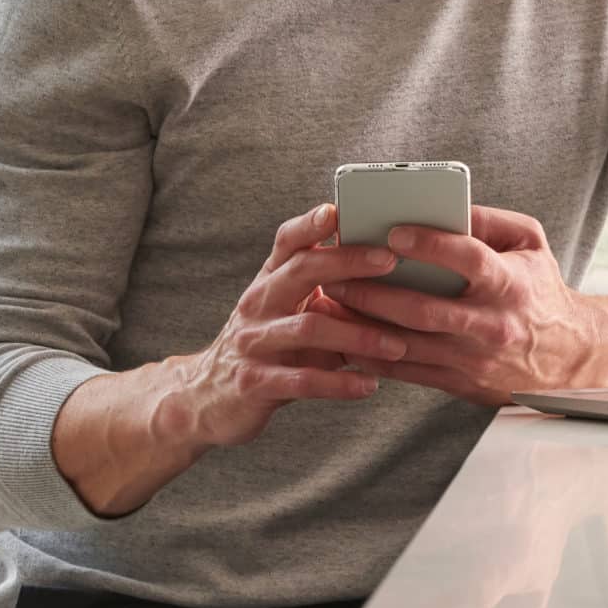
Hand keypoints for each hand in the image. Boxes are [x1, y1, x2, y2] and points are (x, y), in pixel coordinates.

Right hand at [166, 201, 411, 449]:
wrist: (208, 396)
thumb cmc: (268, 348)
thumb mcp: (289, 313)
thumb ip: (328, 293)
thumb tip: (395, 275)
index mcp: (269, 282)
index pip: (286, 242)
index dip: (310, 224)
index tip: (338, 211)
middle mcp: (258, 304)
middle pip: (300, 271)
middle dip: (348, 262)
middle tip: (390, 261)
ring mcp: (253, 342)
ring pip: (308, 328)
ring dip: (357, 335)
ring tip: (398, 344)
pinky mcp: (255, 383)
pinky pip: (302, 381)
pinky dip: (339, 384)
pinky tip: (369, 385)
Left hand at [324, 204, 607, 406]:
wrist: (570, 360)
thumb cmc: (541, 290)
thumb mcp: (530, 243)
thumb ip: (489, 219)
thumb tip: (443, 203)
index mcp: (511, 284)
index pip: (470, 260)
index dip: (431, 245)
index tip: (393, 231)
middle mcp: (493, 325)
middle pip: (424, 310)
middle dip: (374, 293)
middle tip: (336, 275)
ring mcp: (475, 359)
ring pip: (408, 345)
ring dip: (363, 327)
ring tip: (330, 305)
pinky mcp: (462, 383)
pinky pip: (408, 372)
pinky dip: (373, 356)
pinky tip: (346, 339)